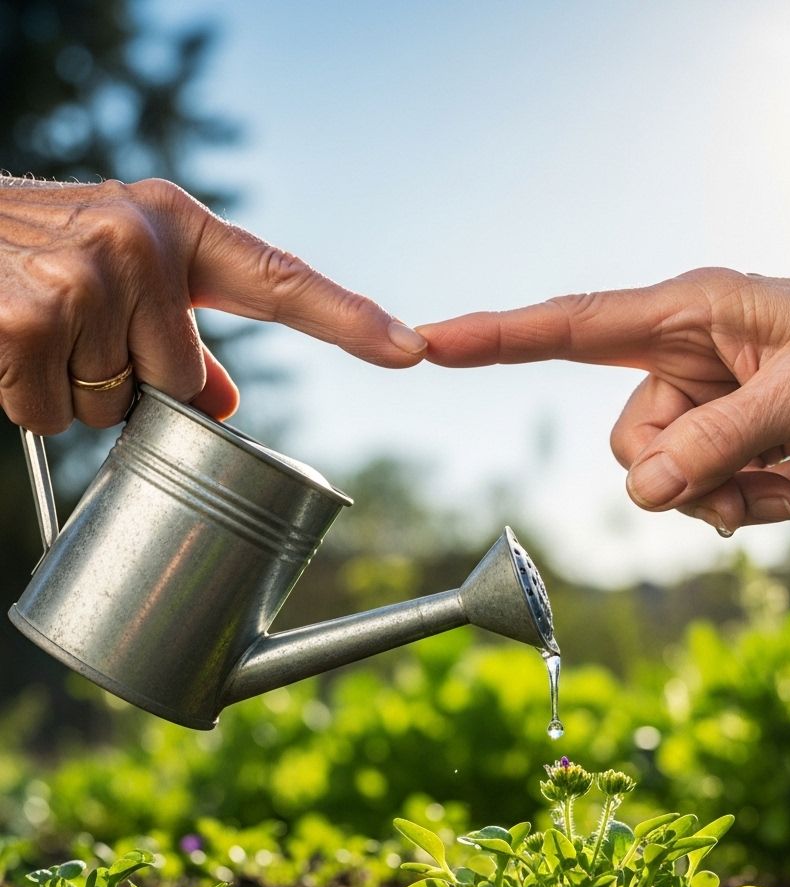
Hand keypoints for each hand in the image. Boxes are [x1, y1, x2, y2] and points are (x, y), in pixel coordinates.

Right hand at [0, 177, 425, 432]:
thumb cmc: (38, 256)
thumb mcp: (125, 279)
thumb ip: (183, 338)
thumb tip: (225, 404)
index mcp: (178, 228)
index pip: (282, 281)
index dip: (350, 321)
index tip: (410, 350)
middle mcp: (140, 242)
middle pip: (185, 384)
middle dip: (134, 387)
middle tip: (82, 338)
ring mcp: (84, 277)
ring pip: (119, 408)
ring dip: (78, 394)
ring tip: (43, 336)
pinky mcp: (28, 320)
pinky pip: (55, 416)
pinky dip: (29, 402)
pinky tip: (9, 348)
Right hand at [417, 268, 789, 532]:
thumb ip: (714, 443)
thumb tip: (643, 494)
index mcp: (688, 313)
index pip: (571, 325)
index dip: (496, 337)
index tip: (430, 342)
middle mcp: (683, 357)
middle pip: (630, 442)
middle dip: (685, 476)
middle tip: (752, 477)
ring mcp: (704, 402)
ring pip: (667, 479)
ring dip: (729, 497)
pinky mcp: (728, 439)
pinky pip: (705, 494)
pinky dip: (751, 503)